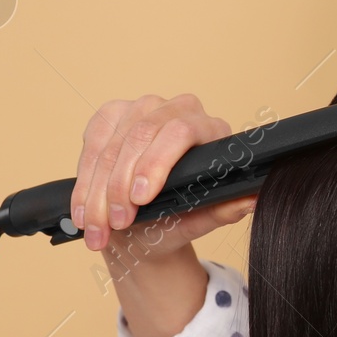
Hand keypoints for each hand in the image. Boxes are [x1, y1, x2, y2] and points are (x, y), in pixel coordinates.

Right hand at [70, 94, 256, 255]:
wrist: (146, 224)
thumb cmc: (179, 217)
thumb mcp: (199, 219)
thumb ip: (223, 209)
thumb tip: (252, 199)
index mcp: (211, 128)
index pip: (180, 131)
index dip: (155, 163)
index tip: (140, 198)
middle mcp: (179, 108)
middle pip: (140, 135)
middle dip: (120, 185)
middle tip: (116, 223)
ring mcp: (143, 107)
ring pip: (110, 145)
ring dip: (97, 191)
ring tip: (96, 229)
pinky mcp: (111, 114)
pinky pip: (92, 146)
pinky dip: (85, 183)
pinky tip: (84, 212)